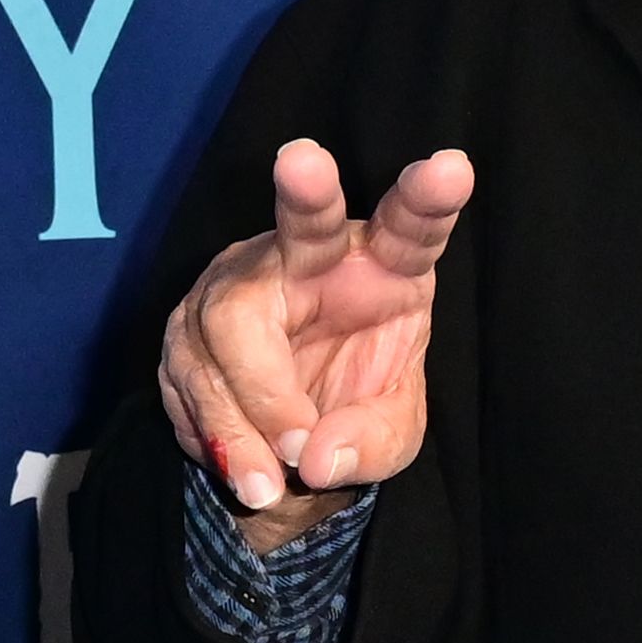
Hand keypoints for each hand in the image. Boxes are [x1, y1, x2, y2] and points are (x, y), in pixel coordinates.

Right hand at [158, 140, 472, 546]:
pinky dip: (215, 435)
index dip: (427, 201)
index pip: (407, 230)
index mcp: (381, 269)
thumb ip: (365, 443)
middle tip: (304, 159)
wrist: (291, 443)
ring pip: (227, 327)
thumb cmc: (356, 410)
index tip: (454, 169)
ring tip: (270, 482)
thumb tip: (314, 456)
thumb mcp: (386, 438)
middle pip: (302, 226)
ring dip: (246, 413)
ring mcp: (239, 282)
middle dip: (304, 194)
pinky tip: (242, 468)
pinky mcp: (189, 325)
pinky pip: (187, 376)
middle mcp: (306, 259)